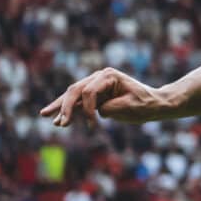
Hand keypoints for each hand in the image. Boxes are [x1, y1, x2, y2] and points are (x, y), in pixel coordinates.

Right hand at [40, 68, 174, 126]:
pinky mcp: (94, 94)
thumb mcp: (130, 107)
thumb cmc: (146, 104)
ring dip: (60, 107)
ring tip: (45, 115)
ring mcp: (95, 84)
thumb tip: (97, 111)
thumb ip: (111, 108)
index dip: (87, 109)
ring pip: (72, 95)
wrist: (155, 104)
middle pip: (75, 90)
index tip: (92, 124)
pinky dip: (67, 110)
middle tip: (60, 123)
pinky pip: (77, 101)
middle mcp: (99, 77)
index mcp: (109, 76)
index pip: (90, 92)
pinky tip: (55, 118)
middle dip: (65, 107)